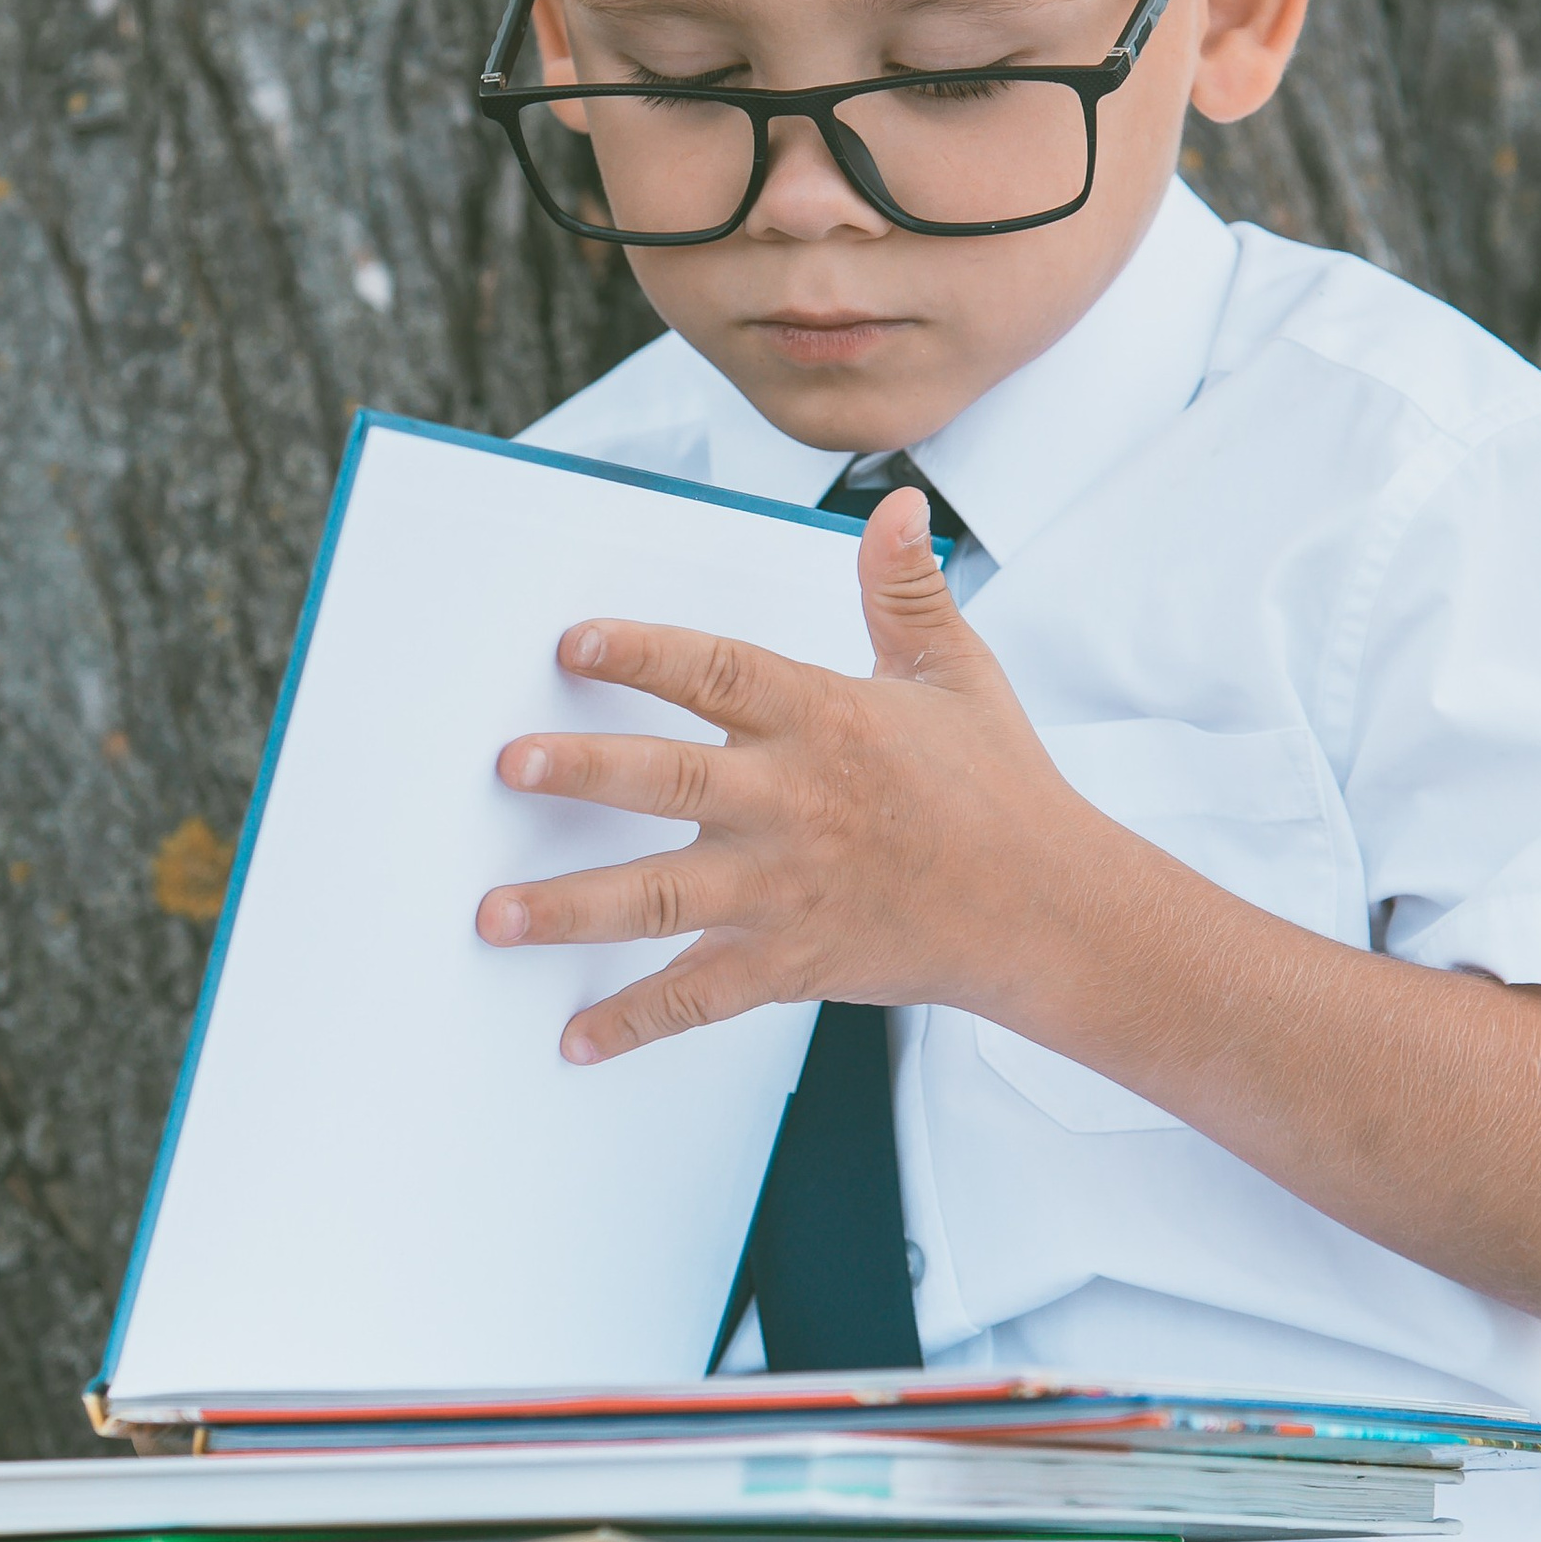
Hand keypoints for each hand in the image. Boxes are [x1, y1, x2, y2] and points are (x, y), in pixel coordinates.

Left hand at [475, 488, 1088, 1060]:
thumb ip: (904, 589)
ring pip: (663, 897)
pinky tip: (573, 1037)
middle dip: (585, 771)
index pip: (721, 674)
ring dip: (573, 908)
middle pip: (672, 781)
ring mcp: (786, 892)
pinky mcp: (790, 963)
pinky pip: (701, 997)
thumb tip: (892, 503)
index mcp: (827, 722)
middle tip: (507, 765)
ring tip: (491, 914)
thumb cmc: (999, 786)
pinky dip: (636, 1021)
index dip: (646, 653)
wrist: (1049, 911)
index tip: (573, 641)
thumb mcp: (955, 672)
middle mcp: (795, 805)